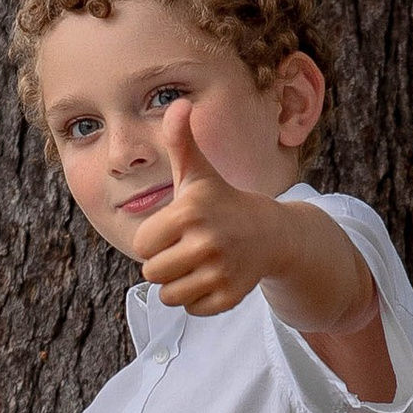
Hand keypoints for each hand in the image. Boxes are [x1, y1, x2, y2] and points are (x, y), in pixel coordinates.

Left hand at [132, 100, 300, 314]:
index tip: (175, 228)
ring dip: (177, 283)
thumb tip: (179, 103)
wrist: (270, 233)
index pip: (142, 244)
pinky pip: (192, 309)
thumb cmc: (222, 201)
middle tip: (185, 248)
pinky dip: (197, 299)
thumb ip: (181, 140)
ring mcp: (221, 272)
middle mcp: (206, 243)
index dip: (154, 238)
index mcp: (190, 212)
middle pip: (152, 272)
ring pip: (169, 295)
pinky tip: (212, 278)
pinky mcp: (231, 296)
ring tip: (196, 265)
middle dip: (164, 262)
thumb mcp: (198, 172)